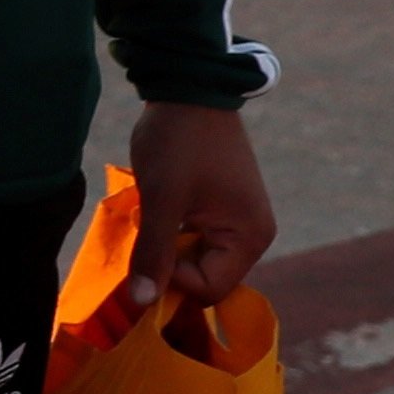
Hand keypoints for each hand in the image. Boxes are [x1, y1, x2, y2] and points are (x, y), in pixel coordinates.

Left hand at [122, 101, 275, 318]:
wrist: (188, 89)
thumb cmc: (178, 143)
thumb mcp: (162, 199)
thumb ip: (154, 252)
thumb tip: (143, 303)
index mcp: (249, 237)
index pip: (208, 288)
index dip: (171, 278)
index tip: (147, 246)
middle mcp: (251, 235)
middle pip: (202, 276)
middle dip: (168, 261)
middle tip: (145, 229)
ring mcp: (235, 220)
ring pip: (192, 256)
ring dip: (165, 244)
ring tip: (151, 214)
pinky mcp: (218, 208)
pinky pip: (191, 236)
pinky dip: (168, 229)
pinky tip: (154, 207)